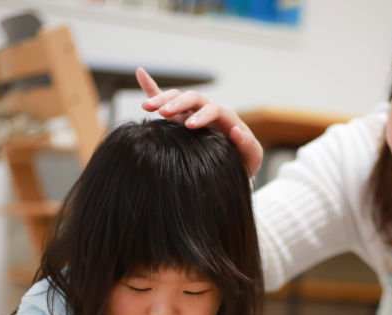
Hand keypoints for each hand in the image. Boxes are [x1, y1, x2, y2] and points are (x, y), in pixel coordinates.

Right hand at [135, 67, 263, 176]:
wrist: (233, 165)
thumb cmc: (243, 162)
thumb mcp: (251, 159)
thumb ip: (248, 146)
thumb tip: (236, 131)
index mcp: (225, 118)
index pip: (214, 109)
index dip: (203, 115)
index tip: (190, 126)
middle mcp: (207, 110)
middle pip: (193, 98)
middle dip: (179, 104)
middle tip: (165, 113)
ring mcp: (191, 112)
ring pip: (177, 97)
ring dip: (162, 98)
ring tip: (147, 106)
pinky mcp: (179, 117)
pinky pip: (164, 98)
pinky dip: (152, 87)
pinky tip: (140, 73)